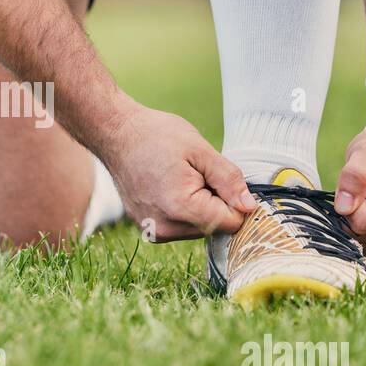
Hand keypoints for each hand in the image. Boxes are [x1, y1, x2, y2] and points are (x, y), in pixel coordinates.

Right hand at [100, 102, 256, 241]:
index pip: (230, 223)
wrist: (115, 134)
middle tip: (196, 173)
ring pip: (200, 228)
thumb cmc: (156, 136)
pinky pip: (182, 226)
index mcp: (180, 208)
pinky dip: (185, 210)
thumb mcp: (200, 150)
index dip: (235, 201)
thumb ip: (229, 180)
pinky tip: (170, 186)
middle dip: (215, 202)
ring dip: (200, 207)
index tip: (221, 178)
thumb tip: (250, 207)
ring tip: (181, 178)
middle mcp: (164, 227)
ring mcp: (154, 231)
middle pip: (215, 227)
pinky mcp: (149, 229)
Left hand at [334, 128, 365, 255]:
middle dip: (352, 210)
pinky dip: (356, 226)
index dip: (352, 202)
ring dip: (353, 218)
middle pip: (359, 234)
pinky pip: (360, 243)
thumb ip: (355, 176)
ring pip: (357, 240)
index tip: (362, 185)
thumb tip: (343, 209)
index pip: (362, 222)